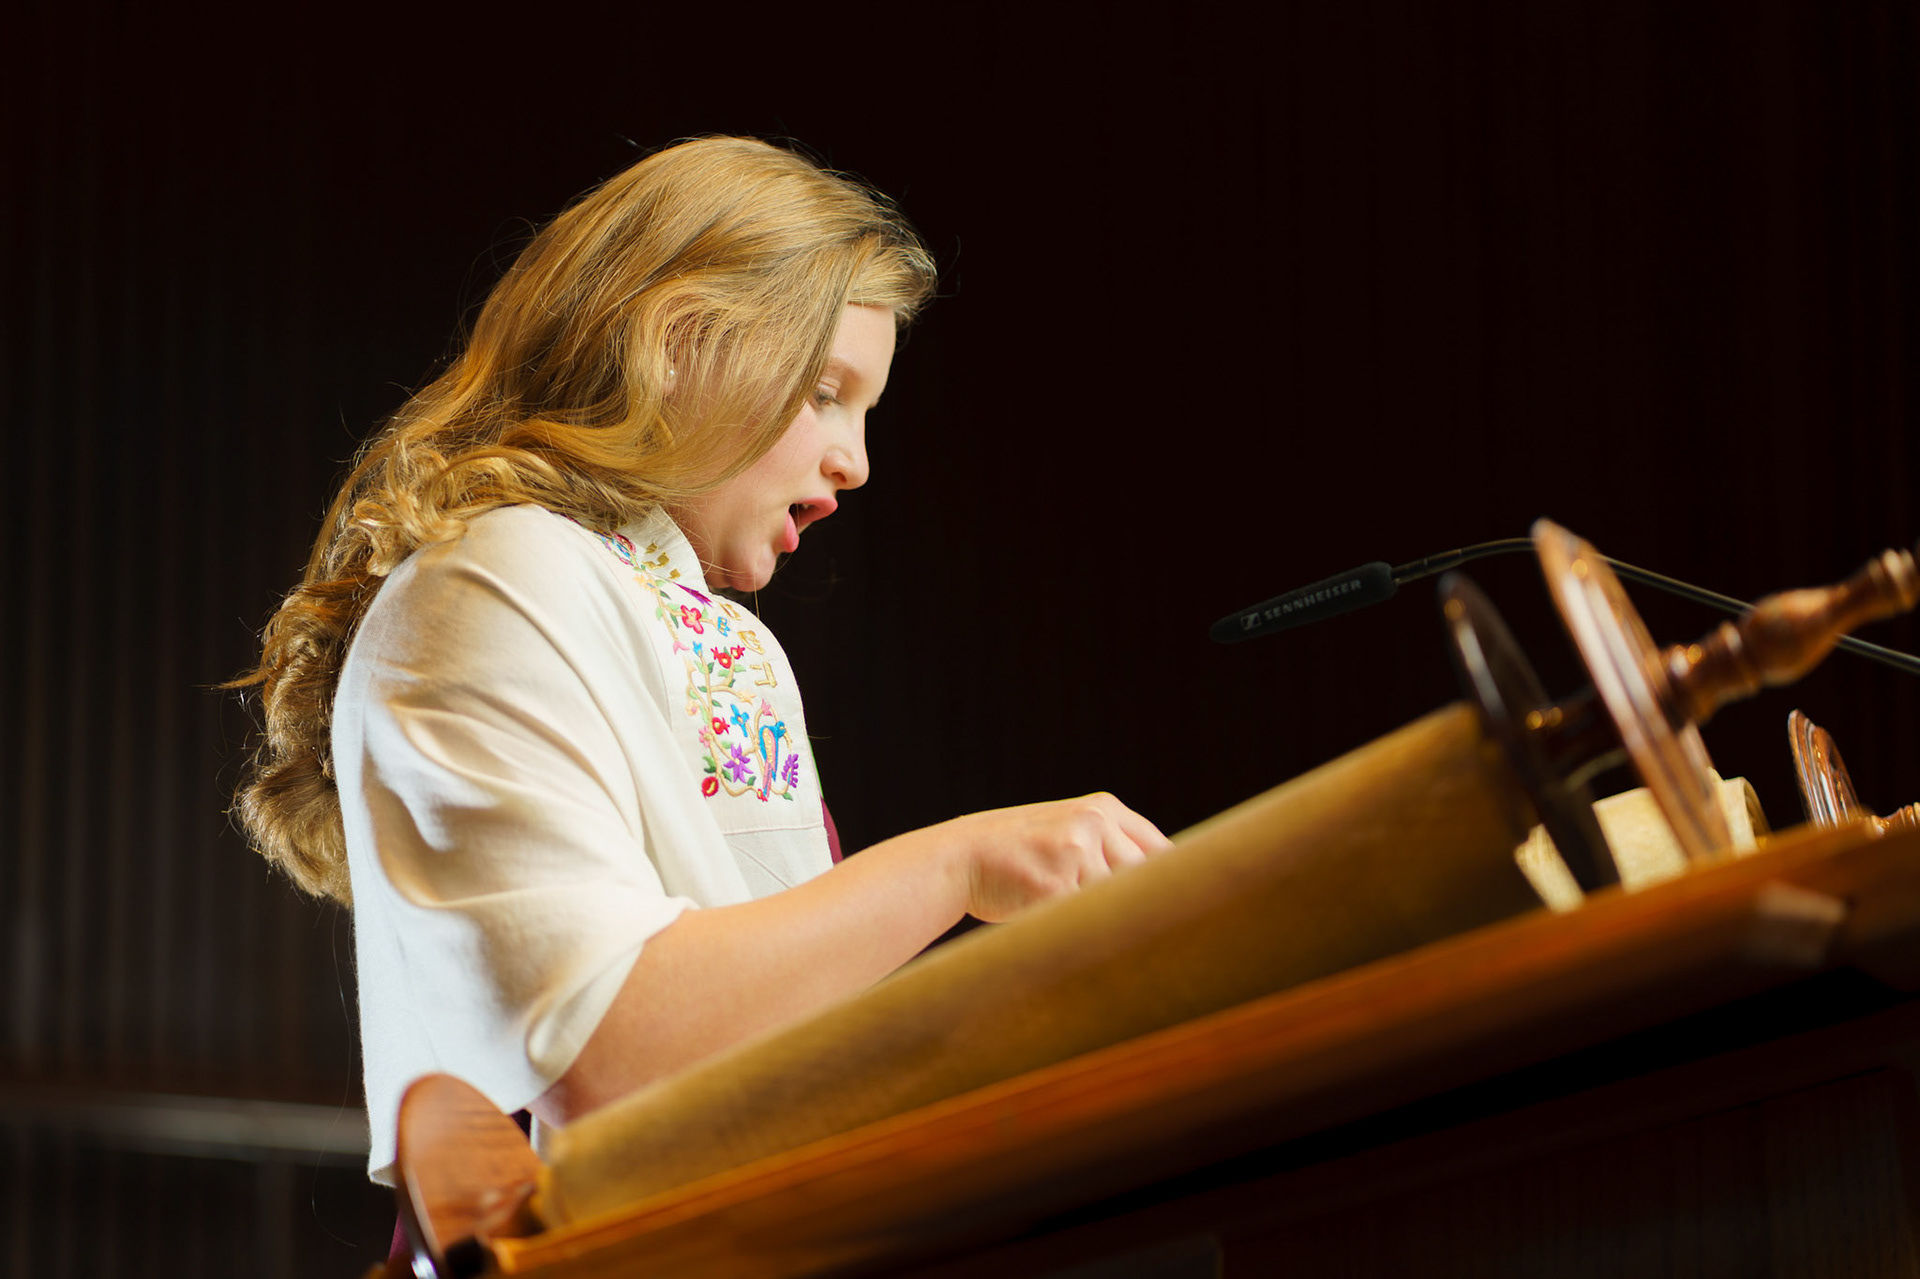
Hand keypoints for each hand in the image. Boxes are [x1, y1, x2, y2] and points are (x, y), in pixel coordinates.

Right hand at [942, 792, 1172, 922]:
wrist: (960, 857)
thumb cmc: (1020, 855)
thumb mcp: (1069, 832)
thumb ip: (1113, 849)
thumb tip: (1172, 890)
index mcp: (1102, 808)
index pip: (1160, 849)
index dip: (1171, 884)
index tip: (1177, 910)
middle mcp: (1093, 822)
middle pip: (1147, 878)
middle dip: (1140, 907)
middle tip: (1142, 931)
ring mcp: (1075, 850)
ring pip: (1117, 902)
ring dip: (1104, 920)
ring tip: (1078, 923)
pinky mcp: (1056, 885)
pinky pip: (1087, 920)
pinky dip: (1080, 931)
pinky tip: (1058, 927)